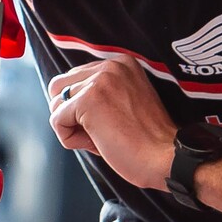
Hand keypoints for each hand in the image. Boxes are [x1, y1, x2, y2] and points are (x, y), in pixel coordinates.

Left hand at [46, 55, 182, 193]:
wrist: (166, 157)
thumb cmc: (146, 141)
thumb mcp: (124, 103)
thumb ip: (98, 94)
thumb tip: (60, 102)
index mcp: (121, 63)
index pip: (75, 79)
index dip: (83, 109)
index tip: (110, 124)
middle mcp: (110, 66)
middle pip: (59, 87)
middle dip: (72, 115)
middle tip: (101, 133)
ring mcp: (99, 81)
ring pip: (56, 105)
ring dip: (72, 128)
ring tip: (102, 138)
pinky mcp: (88, 100)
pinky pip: (56, 121)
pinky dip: (70, 139)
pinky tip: (96, 144)